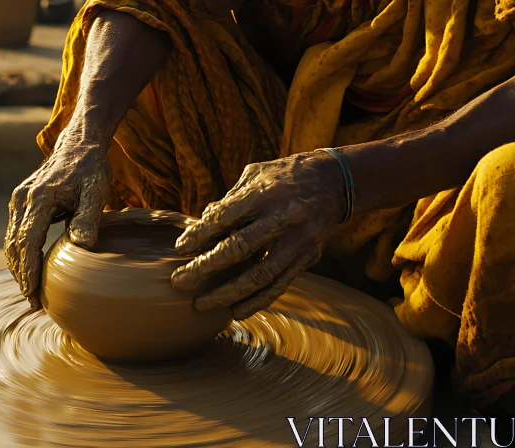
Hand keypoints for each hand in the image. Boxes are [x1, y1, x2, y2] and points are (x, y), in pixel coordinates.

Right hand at [5, 135, 111, 309]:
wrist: (78, 145)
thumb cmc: (90, 170)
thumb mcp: (96, 192)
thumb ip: (89, 218)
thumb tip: (82, 246)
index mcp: (39, 198)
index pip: (28, 241)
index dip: (28, 270)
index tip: (31, 293)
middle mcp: (22, 199)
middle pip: (15, 245)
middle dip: (21, 275)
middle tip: (33, 302)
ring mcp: (18, 200)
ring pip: (11, 241)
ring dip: (18, 268)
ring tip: (30, 293)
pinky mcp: (21, 203)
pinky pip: (15, 234)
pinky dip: (20, 255)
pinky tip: (28, 271)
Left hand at [171, 152, 345, 319]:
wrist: (335, 181)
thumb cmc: (284, 177)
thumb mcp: (255, 175)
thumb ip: (229, 201)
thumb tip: (201, 223)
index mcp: (265, 193)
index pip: (224, 218)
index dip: (199, 235)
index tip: (180, 249)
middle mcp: (283, 218)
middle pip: (238, 249)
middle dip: (204, 268)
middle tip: (179, 281)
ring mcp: (298, 241)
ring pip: (259, 275)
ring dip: (226, 294)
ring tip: (200, 304)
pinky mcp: (308, 258)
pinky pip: (279, 286)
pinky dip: (256, 302)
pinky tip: (234, 311)